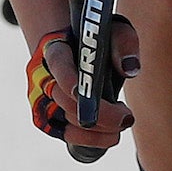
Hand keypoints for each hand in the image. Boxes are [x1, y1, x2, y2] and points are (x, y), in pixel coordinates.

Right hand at [27, 24, 138, 154]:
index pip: (58, 62)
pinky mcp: (48, 118)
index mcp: (54, 48)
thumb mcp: (114, 31)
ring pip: (64, 120)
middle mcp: (42, 75)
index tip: (88, 94)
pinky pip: (65, 134)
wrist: (76, 50)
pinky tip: (112, 136)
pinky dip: (89, 139)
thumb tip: (130, 69)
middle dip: (97, 112)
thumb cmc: (98, 42)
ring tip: (122, 122)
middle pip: (63, 98)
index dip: (69, 79)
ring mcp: (42, 99)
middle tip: (127, 116)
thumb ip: (123, 43)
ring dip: (96, 128)